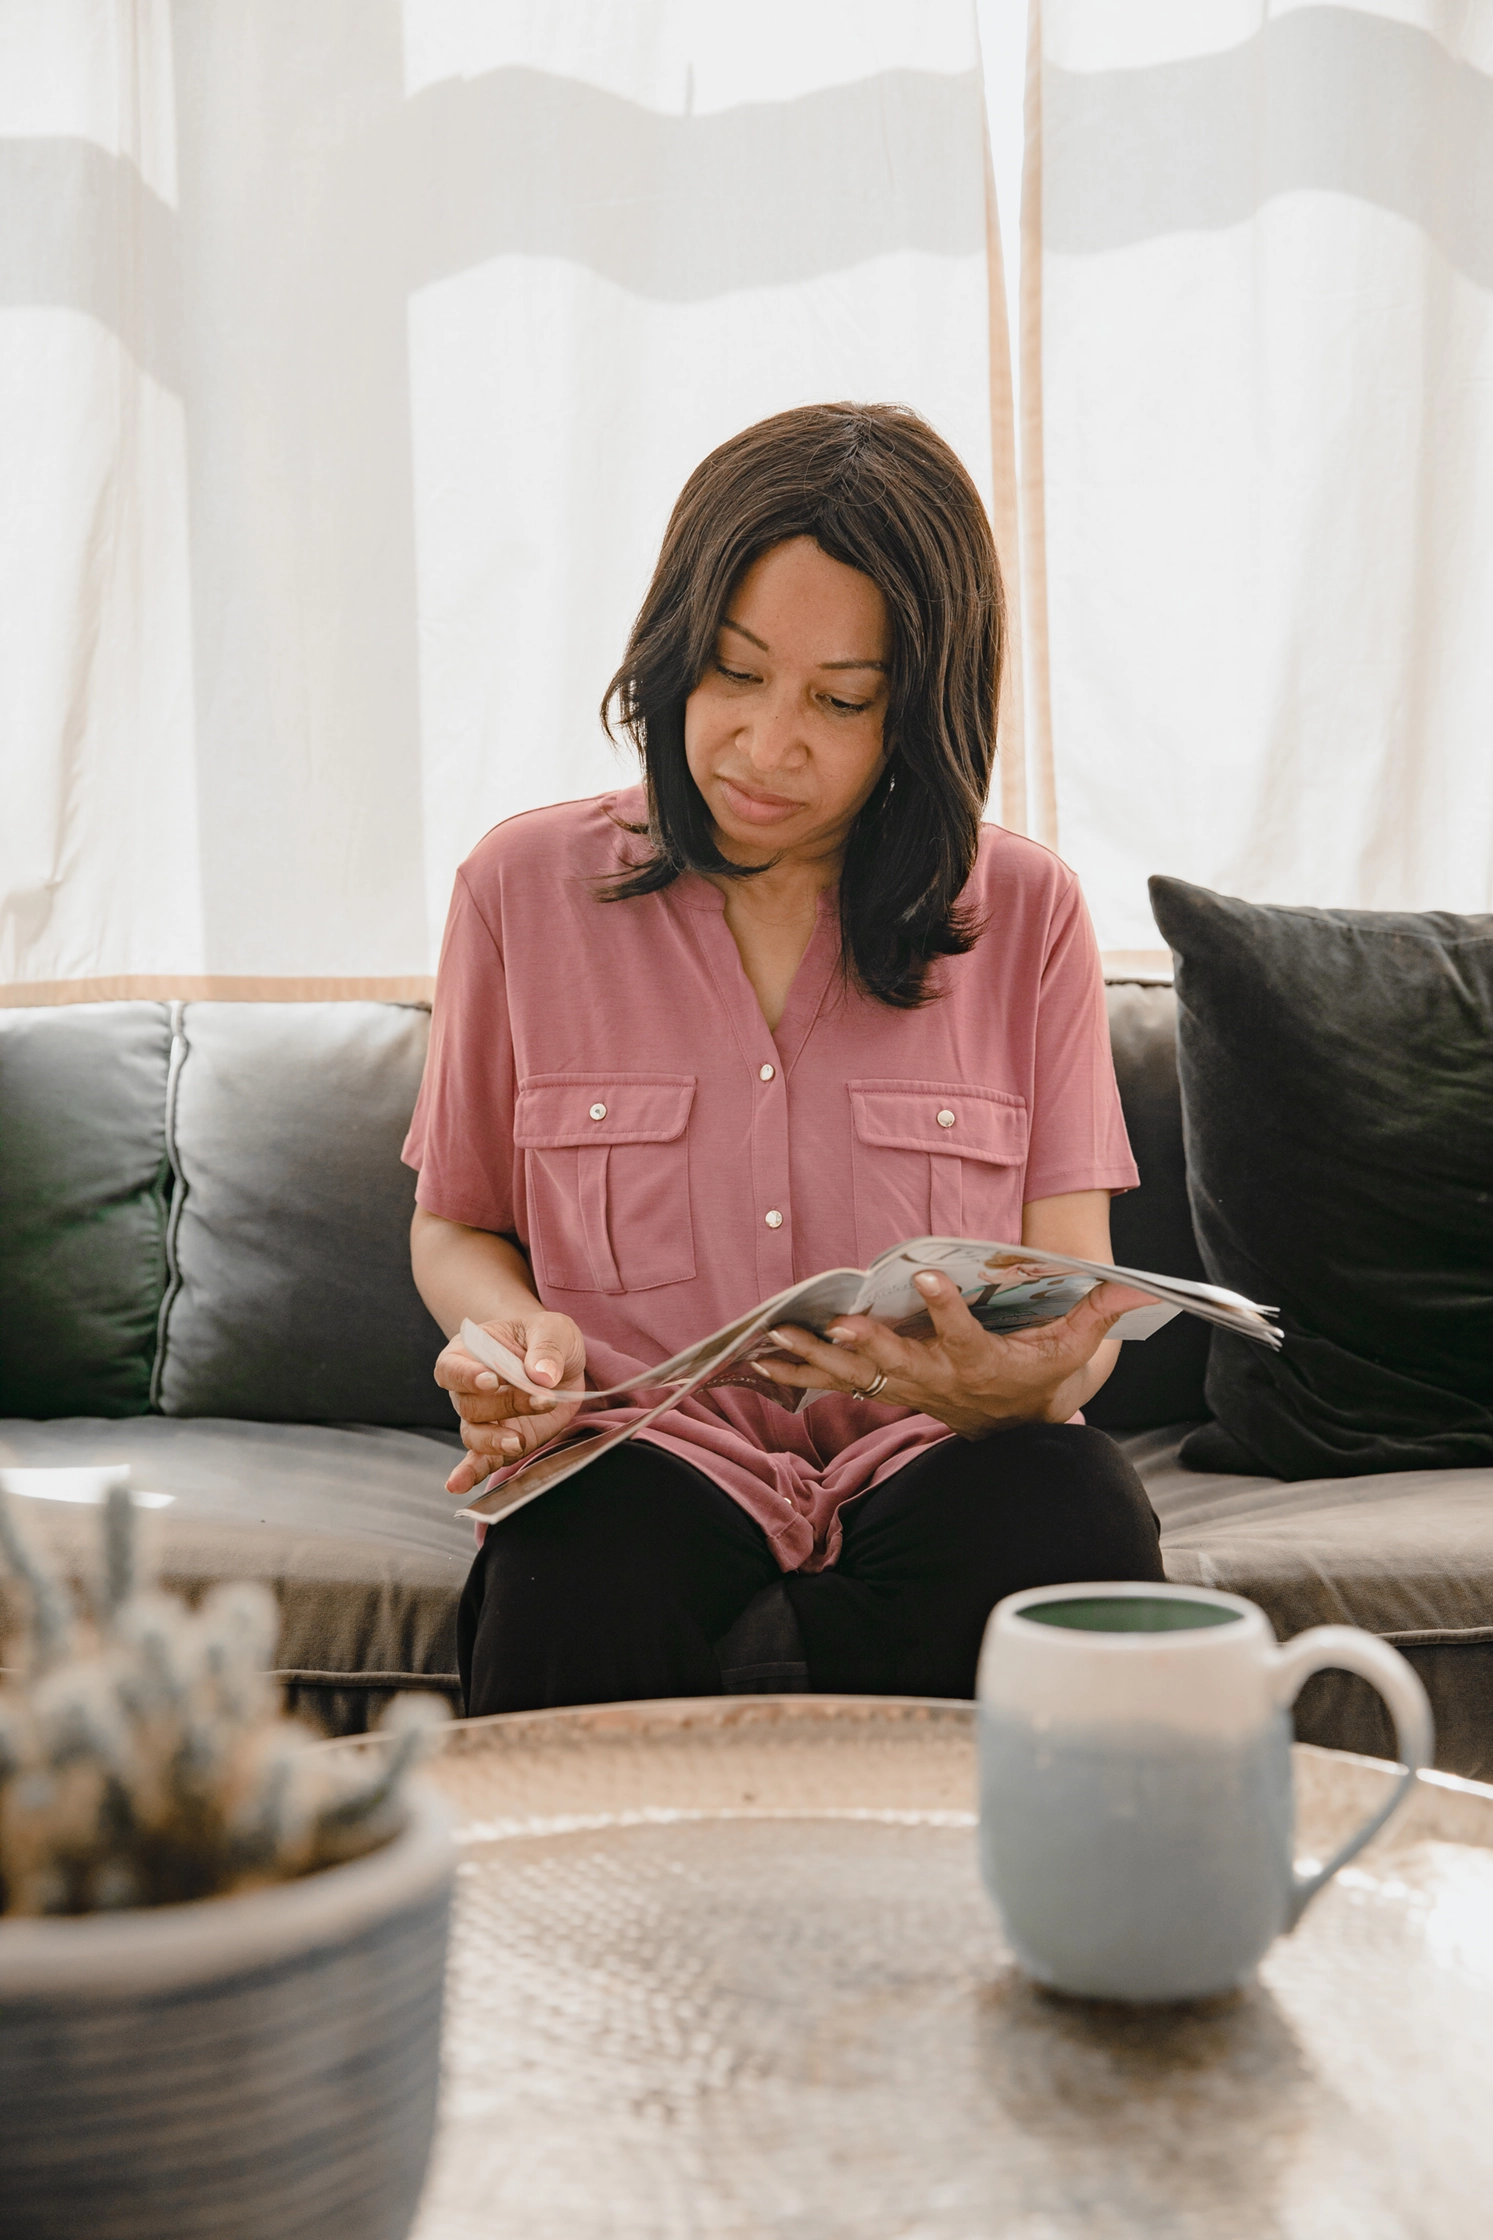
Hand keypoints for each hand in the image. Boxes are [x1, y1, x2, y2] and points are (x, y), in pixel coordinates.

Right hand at [435, 1312, 586, 1495]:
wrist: (562, 1362)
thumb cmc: (548, 1339)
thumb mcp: (554, 1330)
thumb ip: (547, 1348)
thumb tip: (542, 1376)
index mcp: (469, 1353)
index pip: (451, 1367)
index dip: (466, 1376)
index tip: (490, 1381)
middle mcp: (467, 1389)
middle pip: (469, 1404)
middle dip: (506, 1404)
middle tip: (543, 1398)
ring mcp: (483, 1418)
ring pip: (473, 1434)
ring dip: (495, 1439)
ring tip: (518, 1441)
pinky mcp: (500, 1441)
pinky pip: (479, 1460)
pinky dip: (470, 1473)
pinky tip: (459, 1486)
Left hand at [752, 1271, 1156, 1437]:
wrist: (1012, 1428)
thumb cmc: (1040, 1376)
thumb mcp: (1072, 1348)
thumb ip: (1097, 1313)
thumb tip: (1136, 1285)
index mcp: (981, 1363)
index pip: (964, 1334)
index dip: (947, 1308)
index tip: (929, 1277)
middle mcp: (937, 1380)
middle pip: (897, 1363)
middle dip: (866, 1345)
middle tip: (834, 1324)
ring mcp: (905, 1387)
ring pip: (855, 1376)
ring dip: (813, 1359)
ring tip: (773, 1340)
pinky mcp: (883, 1387)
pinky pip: (834, 1381)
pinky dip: (798, 1371)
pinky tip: (760, 1355)